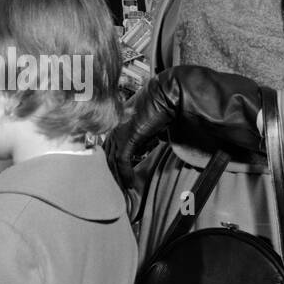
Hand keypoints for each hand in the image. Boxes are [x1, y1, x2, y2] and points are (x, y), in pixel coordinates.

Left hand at [108, 67, 264, 189]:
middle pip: (109, 153)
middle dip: (114, 173)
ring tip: (126, 191)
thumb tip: (156, 143)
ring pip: (113, 159)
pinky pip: (122, 159)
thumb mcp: (161, 124)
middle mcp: (120, 124)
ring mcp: (121, 129)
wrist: (174, 93)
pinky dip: (125, 173)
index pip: (115, 145)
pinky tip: (130, 184)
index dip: (117, 162)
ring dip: (119, 177)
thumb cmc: (171, 105)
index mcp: (127, 120)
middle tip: (121, 189)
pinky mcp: (128, 135)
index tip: (124, 177)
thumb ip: (154, 135)